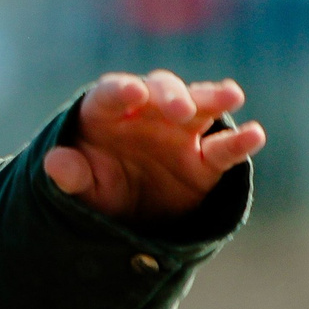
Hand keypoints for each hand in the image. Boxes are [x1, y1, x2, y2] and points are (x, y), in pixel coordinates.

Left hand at [43, 70, 264, 224]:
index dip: (121, 92)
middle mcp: (147, 113)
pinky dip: (240, 141)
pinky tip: (255, 134)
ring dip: (213, 97)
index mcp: (107, 112)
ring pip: (199, 106)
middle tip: (179, 110)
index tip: (131, 94)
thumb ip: (69, 174)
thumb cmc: (96, 188)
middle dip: (171, 95)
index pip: (111, 93)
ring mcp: (180, 132)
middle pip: (161, 90)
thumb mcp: (79, 186)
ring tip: (231, 95)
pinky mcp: (205, 160)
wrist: (125, 218)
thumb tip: (53, 163)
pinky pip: (224, 148)